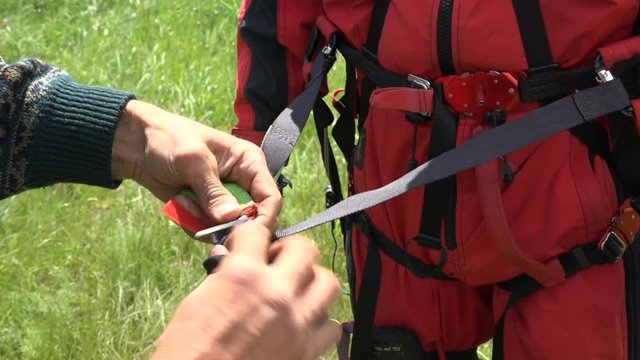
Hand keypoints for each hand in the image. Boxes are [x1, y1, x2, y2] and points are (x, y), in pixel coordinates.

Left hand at [111, 100, 280, 228]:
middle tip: (202, 218)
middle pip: (253, 218)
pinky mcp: (208, 211)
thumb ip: (213, 191)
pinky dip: (193, 224)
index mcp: (249, 163)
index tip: (246, 235)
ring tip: (184, 202)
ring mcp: (225, 199)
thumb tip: (231, 218)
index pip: (270, 197)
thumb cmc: (169, 140)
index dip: (264, 218)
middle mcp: (243, 183)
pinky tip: (180, 204)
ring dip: (204, 222)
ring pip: (228, 228)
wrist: (137, 145)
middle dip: (228, 224)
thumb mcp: (192, 161)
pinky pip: (209, 230)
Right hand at [152, 222, 341, 359]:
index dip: (252, 234)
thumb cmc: (188, 351)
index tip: (251, 242)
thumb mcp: (197, 302)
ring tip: (296, 290)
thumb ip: (226, 276)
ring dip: (312, 282)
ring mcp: (296, 324)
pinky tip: (303, 323)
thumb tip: (236, 262)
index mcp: (242, 276)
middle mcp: (276, 294)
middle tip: (278, 262)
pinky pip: (331, 326)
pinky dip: (321, 321)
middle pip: (306, 250)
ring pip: (329, 284)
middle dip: (291, 251)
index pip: (259, 232)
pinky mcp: (306, 352)